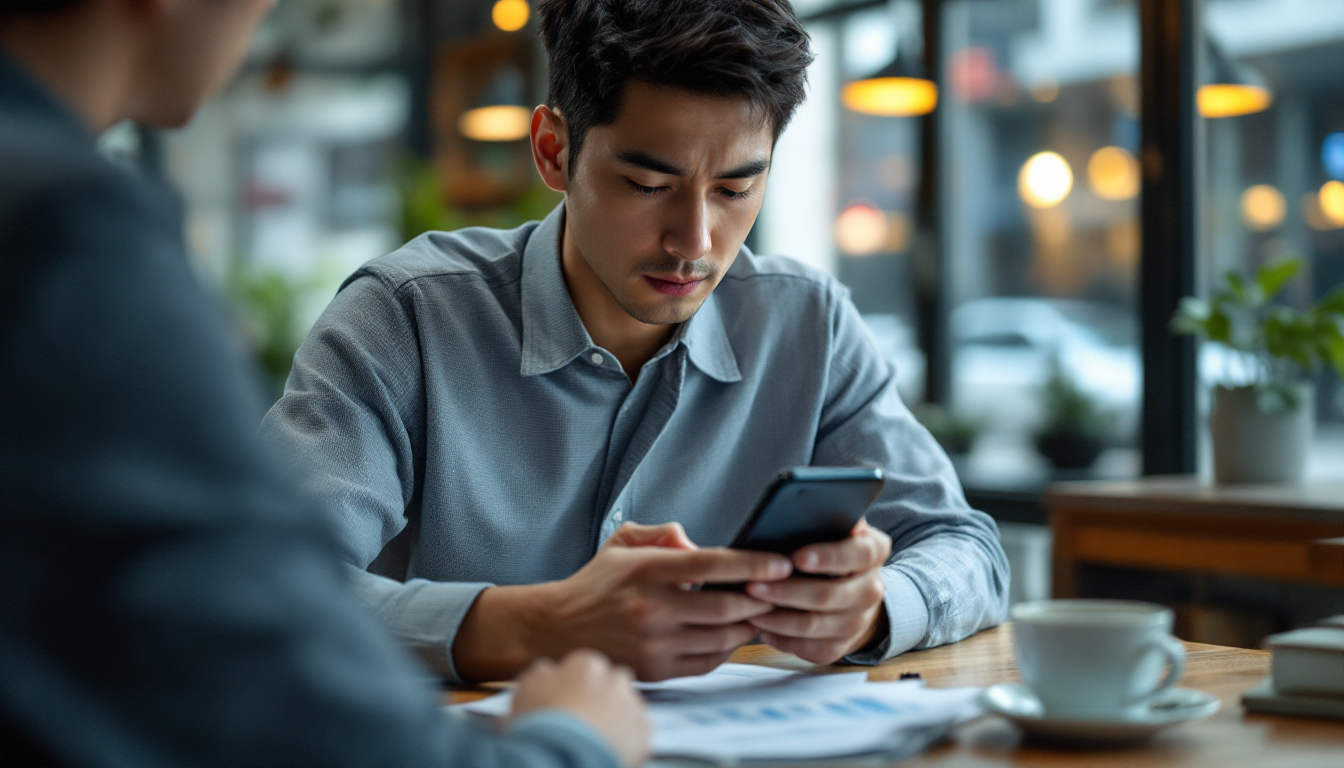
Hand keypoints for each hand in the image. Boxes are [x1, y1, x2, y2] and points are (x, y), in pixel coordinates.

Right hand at [454, 524, 793, 681]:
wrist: (558, 629)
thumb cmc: (597, 584)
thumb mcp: (622, 544)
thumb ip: (661, 534)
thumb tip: (695, 542)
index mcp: (646, 570)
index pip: (710, 564)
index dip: (751, 563)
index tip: (780, 561)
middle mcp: (652, 608)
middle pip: (724, 606)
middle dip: (761, 598)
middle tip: (782, 589)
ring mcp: (655, 643)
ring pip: (722, 637)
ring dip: (750, 624)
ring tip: (765, 610)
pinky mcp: (657, 670)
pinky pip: (708, 661)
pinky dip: (728, 647)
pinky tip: (735, 633)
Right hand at [511, 649, 648, 767]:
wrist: (566, 755)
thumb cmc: (542, 722)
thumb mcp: (526, 689)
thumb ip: (540, 674)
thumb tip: (546, 672)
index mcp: (586, 664)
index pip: (583, 667)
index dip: (573, 686)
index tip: (565, 702)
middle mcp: (615, 679)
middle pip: (611, 683)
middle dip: (601, 697)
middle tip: (583, 720)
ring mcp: (633, 705)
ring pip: (626, 706)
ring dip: (615, 717)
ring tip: (594, 738)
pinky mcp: (644, 732)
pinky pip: (636, 732)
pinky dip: (626, 740)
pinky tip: (606, 749)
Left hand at [746, 519, 891, 664]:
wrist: (849, 590)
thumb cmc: (828, 549)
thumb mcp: (832, 527)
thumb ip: (821, 519)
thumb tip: (790, 510)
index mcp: (873, 551)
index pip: (857, 553)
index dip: (827, 557)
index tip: (797, 557)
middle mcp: (871, 589)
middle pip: (829, 595)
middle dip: (787, 591)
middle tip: (753, 585)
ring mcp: (858, 621)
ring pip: (814, 625)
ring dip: (777, 618)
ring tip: (748, 607)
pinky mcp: (839, 646)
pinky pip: (808, 648)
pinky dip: (780, 638)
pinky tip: (759, 626)